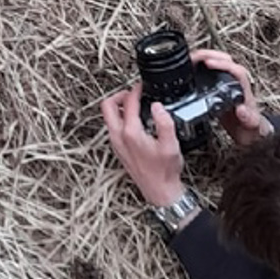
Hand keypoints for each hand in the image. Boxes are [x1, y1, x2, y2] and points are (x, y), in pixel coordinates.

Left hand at [100, 81, 184, 207]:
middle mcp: (119, 138)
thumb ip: (165, 122)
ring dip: (119, 107)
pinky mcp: (119, 150)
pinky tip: (135, 121)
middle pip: (108, 106)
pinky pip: (113, 127)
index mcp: (130, 133)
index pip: (129, 103)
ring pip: (109, 117)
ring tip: (135, 104)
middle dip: (120, 95)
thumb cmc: (164, 172)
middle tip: (133, 93)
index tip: (143, 86)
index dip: (136, 90)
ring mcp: (116, 144)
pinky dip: (121, 118)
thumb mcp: (171, 145)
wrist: (159, 192)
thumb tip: (157, 106)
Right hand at [190, 48, 273, 146]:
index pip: (236, 70)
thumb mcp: (252, 128)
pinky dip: (202, 68)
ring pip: (220, 64)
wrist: (251, 136)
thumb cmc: (253, 131)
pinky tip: (192, 70)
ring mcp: (229, 86)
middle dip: (211, 55)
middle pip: (227, 61)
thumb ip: (249, 119)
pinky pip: (212, 73)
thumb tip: (241, 110)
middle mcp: (237, 85)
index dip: (222, 64)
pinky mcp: (220, 90)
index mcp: (244, 91)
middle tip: (195, 56)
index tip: (209, 63)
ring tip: (191, 59)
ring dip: (206, 58)